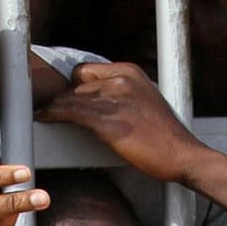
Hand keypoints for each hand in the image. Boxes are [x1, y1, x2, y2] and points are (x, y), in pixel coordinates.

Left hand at [38, 61, 207, 184]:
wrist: (183, 155)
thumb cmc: (164, 136)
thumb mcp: (144, 100)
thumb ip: (120, 94)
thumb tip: (91, 100)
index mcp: (130, 72)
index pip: (86, 70)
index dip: (72, 84)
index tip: (63, 96)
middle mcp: (121, 79)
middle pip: (76, 83)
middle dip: (62, 96)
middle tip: (50, 108)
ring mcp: (115, 98)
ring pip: (70, 96)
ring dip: (54, 107)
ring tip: (43, 114)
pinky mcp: (108, 120)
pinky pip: (71, 112)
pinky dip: (53, 114)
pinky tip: (44, 118)